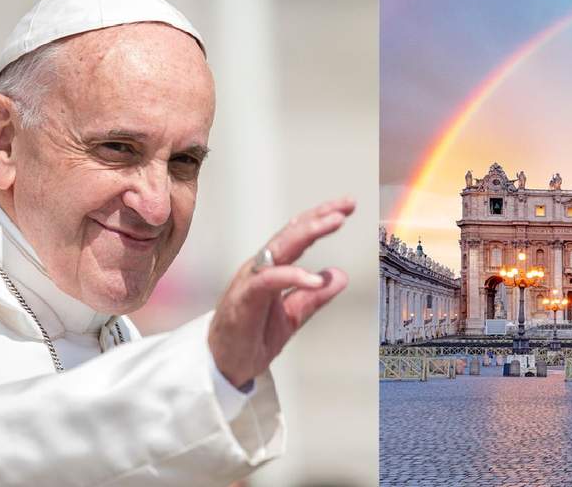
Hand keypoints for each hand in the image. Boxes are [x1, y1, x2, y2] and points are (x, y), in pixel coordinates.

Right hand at [208, 197, 354, 388]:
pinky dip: (292, 275)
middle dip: (319, 216)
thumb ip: (314, 297)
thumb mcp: (292, 316)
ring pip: (280, 248)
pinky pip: (268, 280)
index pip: (298, 235)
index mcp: (272, 269)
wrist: (224, 365)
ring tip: (334, 222)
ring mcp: (250, 281)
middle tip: (346, 206)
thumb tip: (340, 277)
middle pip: (291, 233)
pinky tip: (314, 279)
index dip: (321, 219)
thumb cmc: (251, 337)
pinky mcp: (243, 298)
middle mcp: (260, 268)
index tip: (347, 207)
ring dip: (308, 232)